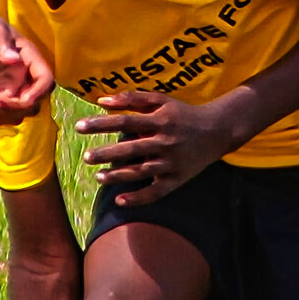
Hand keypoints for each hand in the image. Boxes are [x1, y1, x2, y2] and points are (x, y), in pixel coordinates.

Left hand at [0, 0, 54, 126]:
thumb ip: (2, 43)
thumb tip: (13, 60)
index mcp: (31, 61)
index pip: (45, 82)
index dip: (37, 95)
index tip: (20, 99)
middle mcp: (23, 79)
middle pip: (31, 106)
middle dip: (13, 109)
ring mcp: (9, 90)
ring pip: (14, 115)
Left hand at [76, 88, 247, 206]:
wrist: (219, 129)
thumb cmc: (183, 113)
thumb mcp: (161, 101)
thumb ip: (132, 98)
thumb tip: (101, 100)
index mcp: (160, 121)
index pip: (125, 121)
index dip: (101, 124)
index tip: (79, 126)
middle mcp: (166, 142)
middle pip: (131, 148)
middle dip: (107, 153)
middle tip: (86, 157)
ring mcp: (172, 162)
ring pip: (142, 172)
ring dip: (119, 176)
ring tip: (98, 177)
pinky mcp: (178, 179)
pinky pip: (157, 192)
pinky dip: (139, 198)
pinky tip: (120, 201)